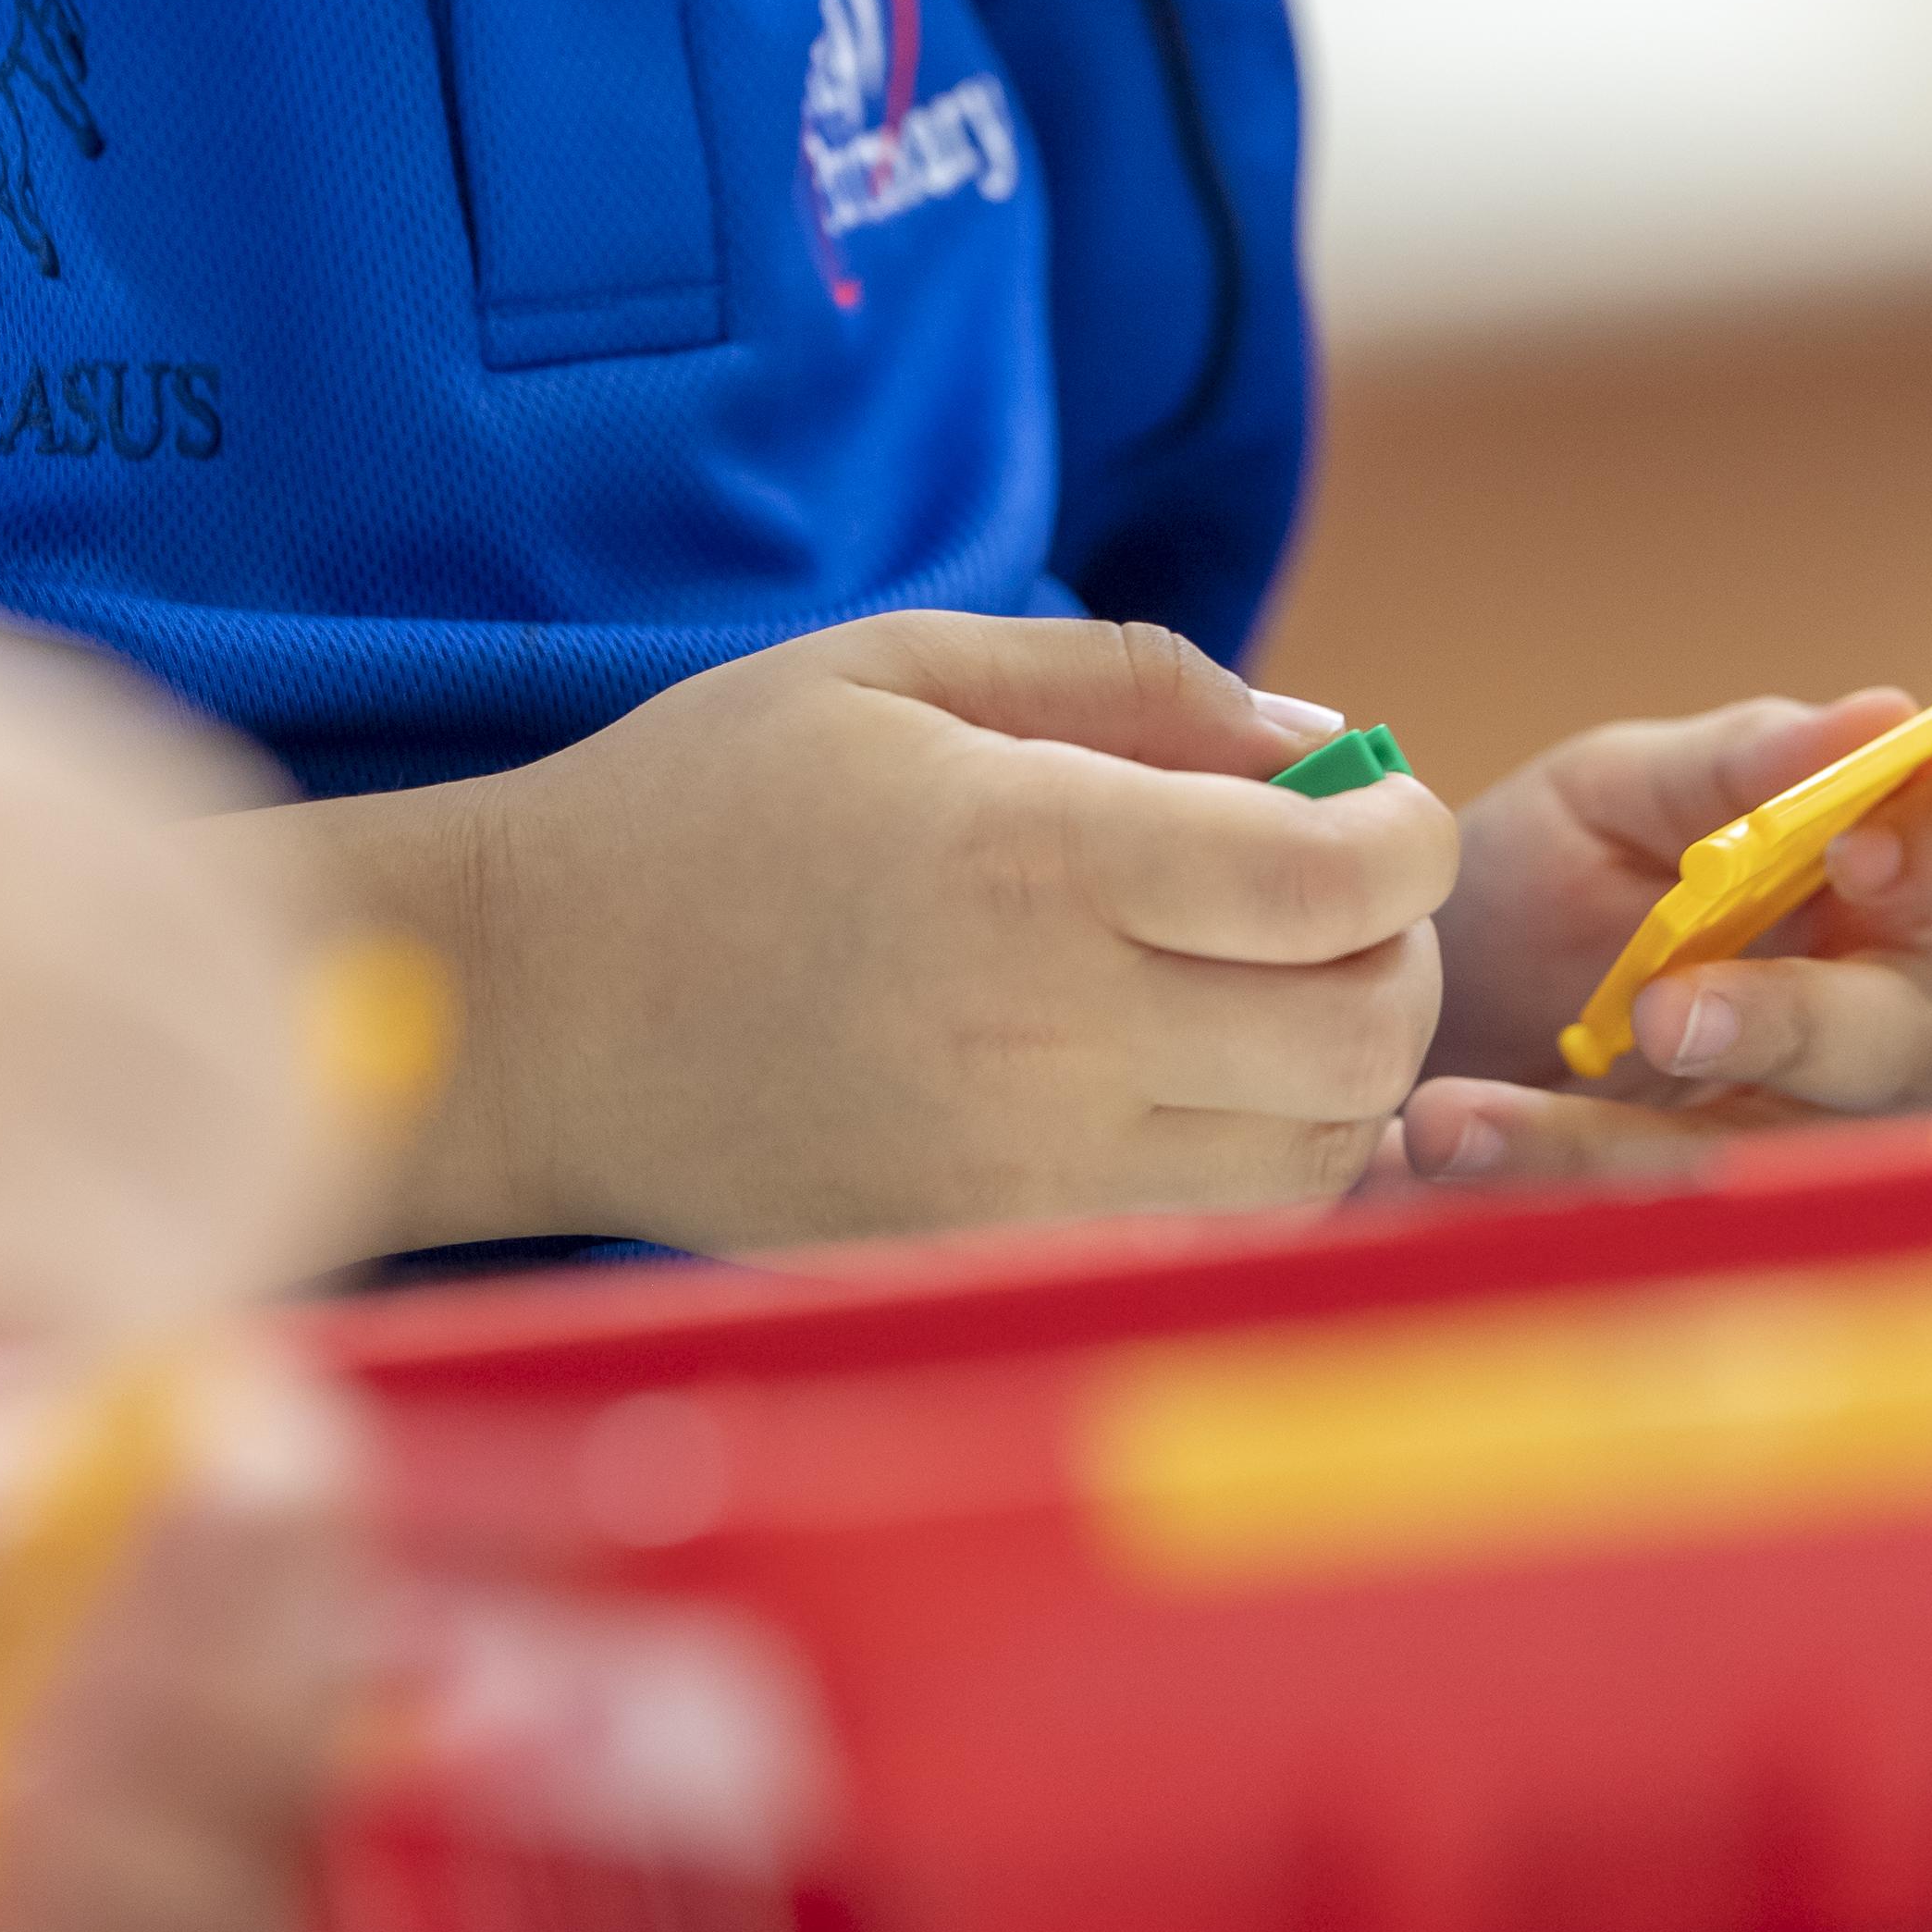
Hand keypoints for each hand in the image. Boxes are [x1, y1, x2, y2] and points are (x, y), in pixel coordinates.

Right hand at [0, 587, 352, 1525]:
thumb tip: (257, 1044)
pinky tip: (42, 1409)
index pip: (204, 862)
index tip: (218, 1163)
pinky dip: (137, 1355)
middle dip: (244, 1157)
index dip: (235, 1030)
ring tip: (77, 1364)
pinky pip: (162, 1263)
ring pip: (230, 1132)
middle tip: (187, 1306)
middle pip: (250, 990)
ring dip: (194, 1264)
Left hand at [0, 1340, 356, 1931]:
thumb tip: (62, 1521)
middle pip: (321, 1697)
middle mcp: (196, 1683)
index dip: (278, 1518)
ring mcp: (166, 1857)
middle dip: (200, 1718)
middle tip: (30, 1736)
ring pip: (260, 1880)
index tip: (183, 1531)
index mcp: (148, 1517)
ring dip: (129, 1870)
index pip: (302, 1491)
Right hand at [377, 611, 1457, 1249]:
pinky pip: (1207, 1236)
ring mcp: (1021, 1181)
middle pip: (1362, 1032)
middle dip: (1396, 950)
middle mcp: (1047, 1037)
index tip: (1375, 806)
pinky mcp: (987, 1266)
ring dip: (1338, 1069)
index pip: (1334, 879)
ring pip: (1313, 1157)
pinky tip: (1188, 1088)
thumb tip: (1314, 739)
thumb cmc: (710, 807)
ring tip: (1264, 990)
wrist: (529, 1007)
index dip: (1402, 835)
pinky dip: (1250, 1167)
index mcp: (1030, 860)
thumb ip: (1126, 681)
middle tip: (1339, 898)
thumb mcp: (901, 665)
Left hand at [1399, 689, 1931, 1188]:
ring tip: (1453, 1121)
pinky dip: (1537, 1187)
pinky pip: (1657, 1229)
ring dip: (1605, 1143)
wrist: (1419, 1020)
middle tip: (1661, 1013)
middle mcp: (1899, 1016)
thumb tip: (1885, 714)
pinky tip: (1443, 1146)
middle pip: (1906, 1037)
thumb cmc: (1554, 886)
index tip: (1863, 850)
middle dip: (1787, 1027)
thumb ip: (1735, 761)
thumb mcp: (1614, 795)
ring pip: (1768, 1163)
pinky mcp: (1736, 1238)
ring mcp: (1825, 1145)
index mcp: (1911, 874)